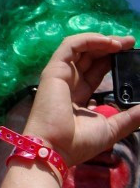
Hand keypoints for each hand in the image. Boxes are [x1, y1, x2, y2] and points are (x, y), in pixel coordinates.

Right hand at [22, 32, 139, 164]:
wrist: (56, 148)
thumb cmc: (79, 141)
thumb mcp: (112, 127)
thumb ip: (131, 117)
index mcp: (80, 94)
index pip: (97, 70)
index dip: (113, 60)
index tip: (132, 55)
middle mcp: (70, 81)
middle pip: (90, 56)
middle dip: (111, 47)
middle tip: (131, 43)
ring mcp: (60, 74)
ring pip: (80, 47)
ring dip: (102, 40)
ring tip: (122, 42)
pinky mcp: (54, 70)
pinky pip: (70, 46)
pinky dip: (88, 39)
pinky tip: (107, 42)